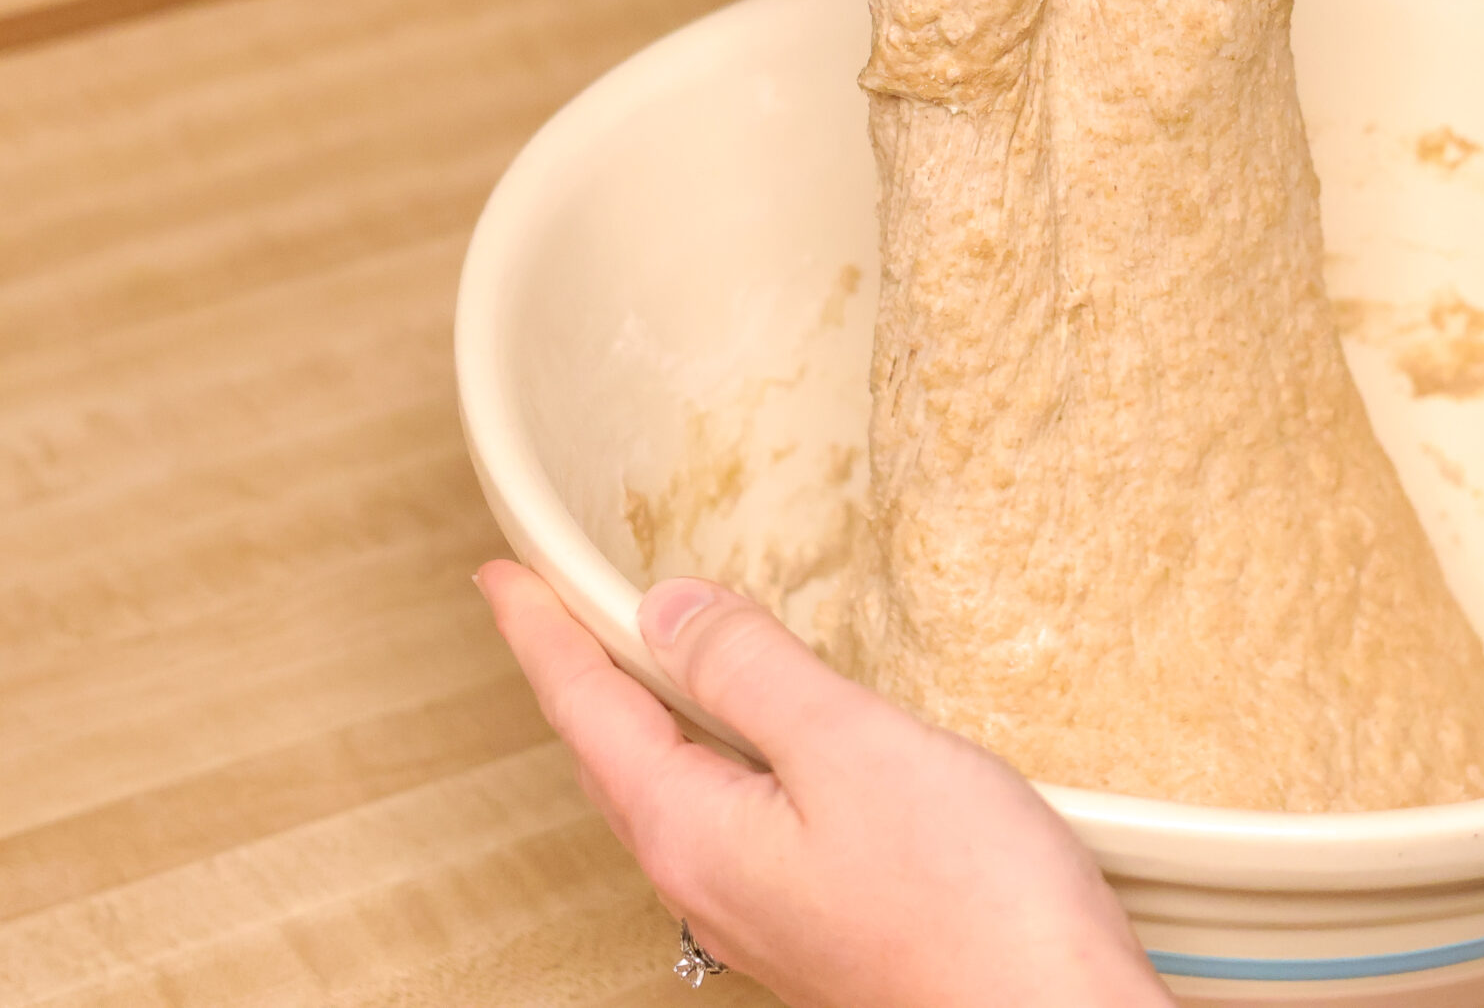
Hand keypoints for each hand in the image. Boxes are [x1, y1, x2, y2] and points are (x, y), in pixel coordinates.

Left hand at [477, 560, 1171, 1007]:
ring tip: (636, 662)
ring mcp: (759, 910)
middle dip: (578, 677)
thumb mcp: (852, 748)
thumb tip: (669, 612)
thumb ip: (754, 673)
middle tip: (552, 610)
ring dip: (642, 719)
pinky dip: (709, 755)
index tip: (502, 578)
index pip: (588, 711)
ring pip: (668, 792)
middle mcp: (707, 883)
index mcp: (693, 833)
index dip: (543, 634)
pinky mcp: (815, 918)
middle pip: (613, 758)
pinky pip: (726, 817)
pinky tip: (750, 742)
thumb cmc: (967, 901)